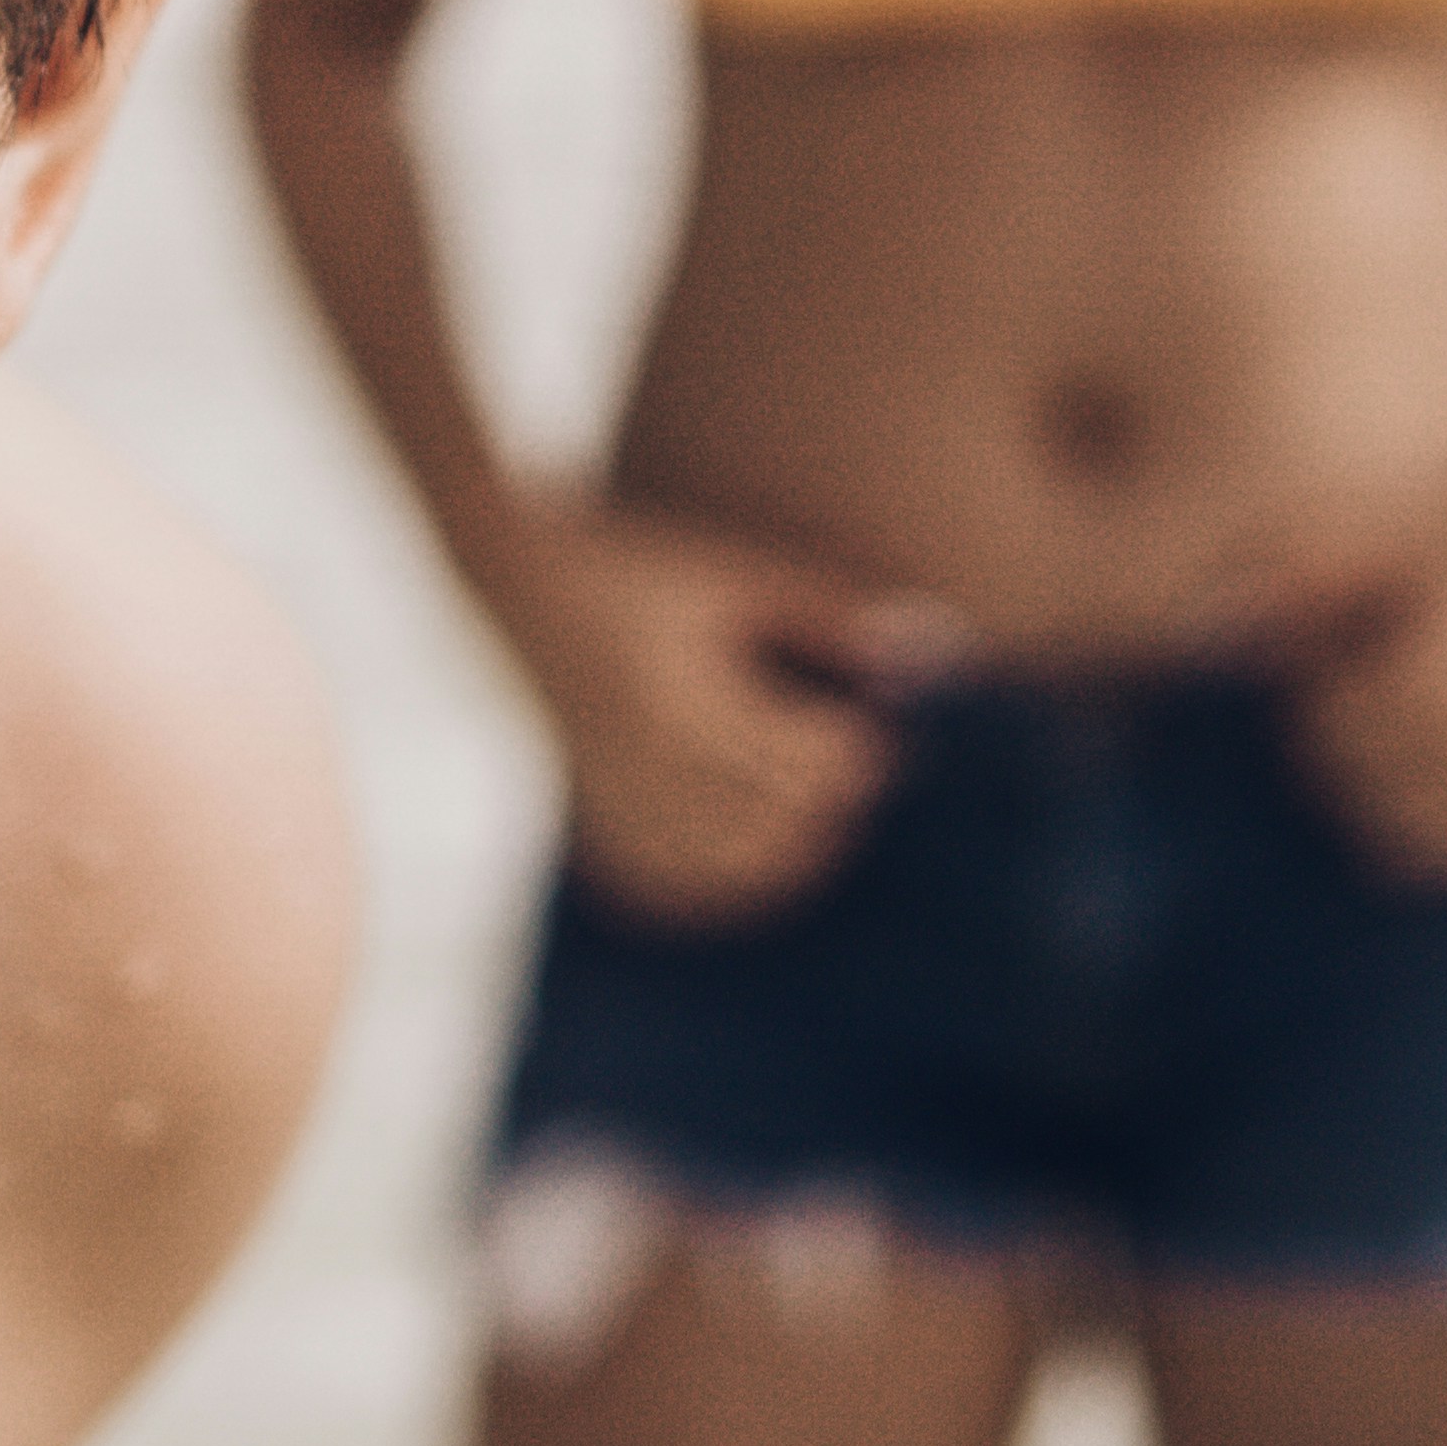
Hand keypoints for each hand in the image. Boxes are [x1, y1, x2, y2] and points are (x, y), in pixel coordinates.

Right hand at [479, 501, 961, 930]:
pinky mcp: (597, 816)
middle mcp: (647, 762)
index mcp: (687, 699)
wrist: (515, 578)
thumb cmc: (640, 562)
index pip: (805, 763)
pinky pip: (674, 883)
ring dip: (793, 846)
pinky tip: (758, 851)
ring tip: (817, 805)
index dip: (858, 754)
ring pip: (732, 865)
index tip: (877, 730)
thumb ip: (829, 613)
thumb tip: (931, 647)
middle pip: (779, 822)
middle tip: (854, 766)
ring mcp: (617, 798)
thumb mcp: (736, 574)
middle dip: (834, 800)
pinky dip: (727, 880)